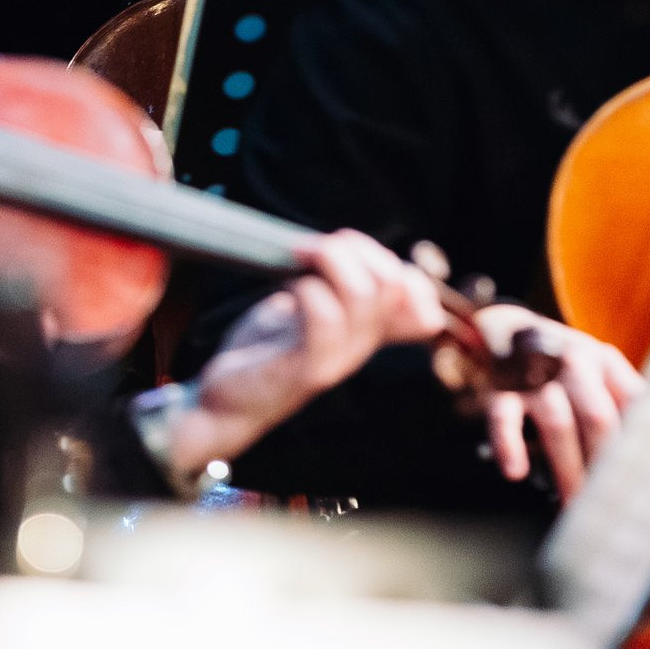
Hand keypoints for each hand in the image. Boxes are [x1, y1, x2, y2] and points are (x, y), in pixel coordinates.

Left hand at [159, 230, 446, 482]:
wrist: (226, 401)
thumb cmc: (264, 349)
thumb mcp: (305, 310)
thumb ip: (332, 285)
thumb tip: (351, 248)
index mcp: (366, 332)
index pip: (423, 304)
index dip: (406, 272)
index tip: (357, 254)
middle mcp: (361, 346)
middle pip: (393, 283)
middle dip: (356, 248)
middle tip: (314, 247)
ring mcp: (339, 359)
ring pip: (363, 294)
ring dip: (330, 258)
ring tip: (298, 255)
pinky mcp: (309, 370)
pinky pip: (326, 319)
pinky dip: (308, 288)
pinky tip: (289, 285)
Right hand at [469, 306, 642, 498]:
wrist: (503, 329)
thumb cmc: (561, 365)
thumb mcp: (598, 370)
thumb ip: (626, 403)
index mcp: (604, 361)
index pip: (634, 406)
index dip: (644, 446)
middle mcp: (572, 362)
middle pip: (598, 418)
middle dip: (605, 466)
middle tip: (611, 504)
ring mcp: (534, 374)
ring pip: (558, 423)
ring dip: (567, 470)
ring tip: (573, 507)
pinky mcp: (499, 388)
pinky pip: (504, 417)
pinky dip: (509, 444)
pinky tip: (515, 471)